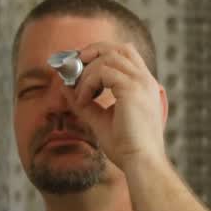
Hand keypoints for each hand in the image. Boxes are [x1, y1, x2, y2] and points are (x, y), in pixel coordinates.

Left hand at [60, 40, 166, 170]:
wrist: (141, 163)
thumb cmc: (127, 147)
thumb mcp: (101, 120)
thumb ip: (85, 102)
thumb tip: (65, 87)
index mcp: (144, 86)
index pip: (125, 54)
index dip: (100, 54)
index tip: (79, 67)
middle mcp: (145, 80)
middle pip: (118, 47)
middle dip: (92, 52)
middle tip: (72, 67)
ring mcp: (141, 82)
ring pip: (108, 57)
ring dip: (87, 72)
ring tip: (79, 94)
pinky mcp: (132, 89)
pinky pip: (103, 72)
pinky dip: (88, 83)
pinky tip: (84, 101)